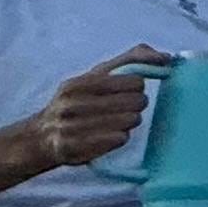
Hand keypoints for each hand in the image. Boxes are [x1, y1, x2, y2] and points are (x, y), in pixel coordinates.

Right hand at [20, 48, 167, 171]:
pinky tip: (108, 135)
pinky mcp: (76, 148)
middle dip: (136, 104)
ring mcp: (72, 128)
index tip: (129, 89)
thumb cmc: (78, 100)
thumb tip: (165, 58)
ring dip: (129, 121)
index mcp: (78, 83)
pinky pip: (120, 139)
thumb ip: (131, 59)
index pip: (134, 80)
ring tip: (115, 121)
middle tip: (124, 107)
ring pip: (131, 121)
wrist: (42, 136)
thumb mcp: (96, 75)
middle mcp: (72, 105)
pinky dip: (120, 137)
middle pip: (136, 101)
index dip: (137, 85)